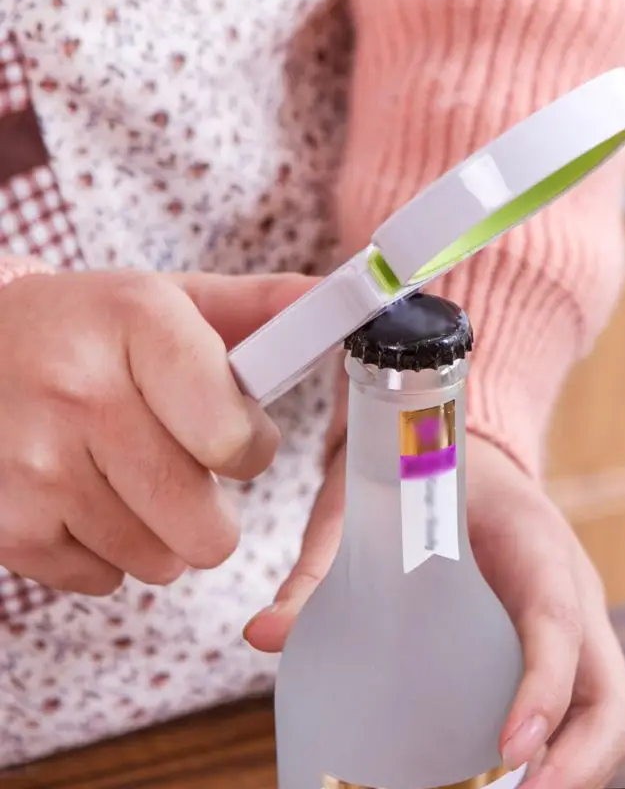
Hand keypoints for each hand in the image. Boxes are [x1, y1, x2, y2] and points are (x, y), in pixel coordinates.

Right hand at [0, 269, 314, 594]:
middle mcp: (80, 393)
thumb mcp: (172, 300)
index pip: (234, 438)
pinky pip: (105, 578)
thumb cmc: (90, 329)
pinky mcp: (7, 524)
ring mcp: (34, 466)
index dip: (251, 448)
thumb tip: (338, 301)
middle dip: (214, 509)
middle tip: (184, 466)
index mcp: (138, 322)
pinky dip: (109, 549)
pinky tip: (85, 494)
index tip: (237, 436)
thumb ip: (263, 306)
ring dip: (162, 531)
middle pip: (206, 527)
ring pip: (161, 562)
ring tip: (127, 475)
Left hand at [244, 433, 624, 788]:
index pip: (558, 618)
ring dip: (570, 770)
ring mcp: (570, 624)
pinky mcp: (553, 646)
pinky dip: (551, 755)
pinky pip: (573, 710)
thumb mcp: (374, 504)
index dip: (544, 687)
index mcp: (534, 542)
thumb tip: (261, 635)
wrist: (464, 451)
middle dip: (578, 762)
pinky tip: (495, 779)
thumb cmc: (424, 472)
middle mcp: (569, 590)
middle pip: (609, 694)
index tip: (510, 748)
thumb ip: (323, 564)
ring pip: (602, 713)